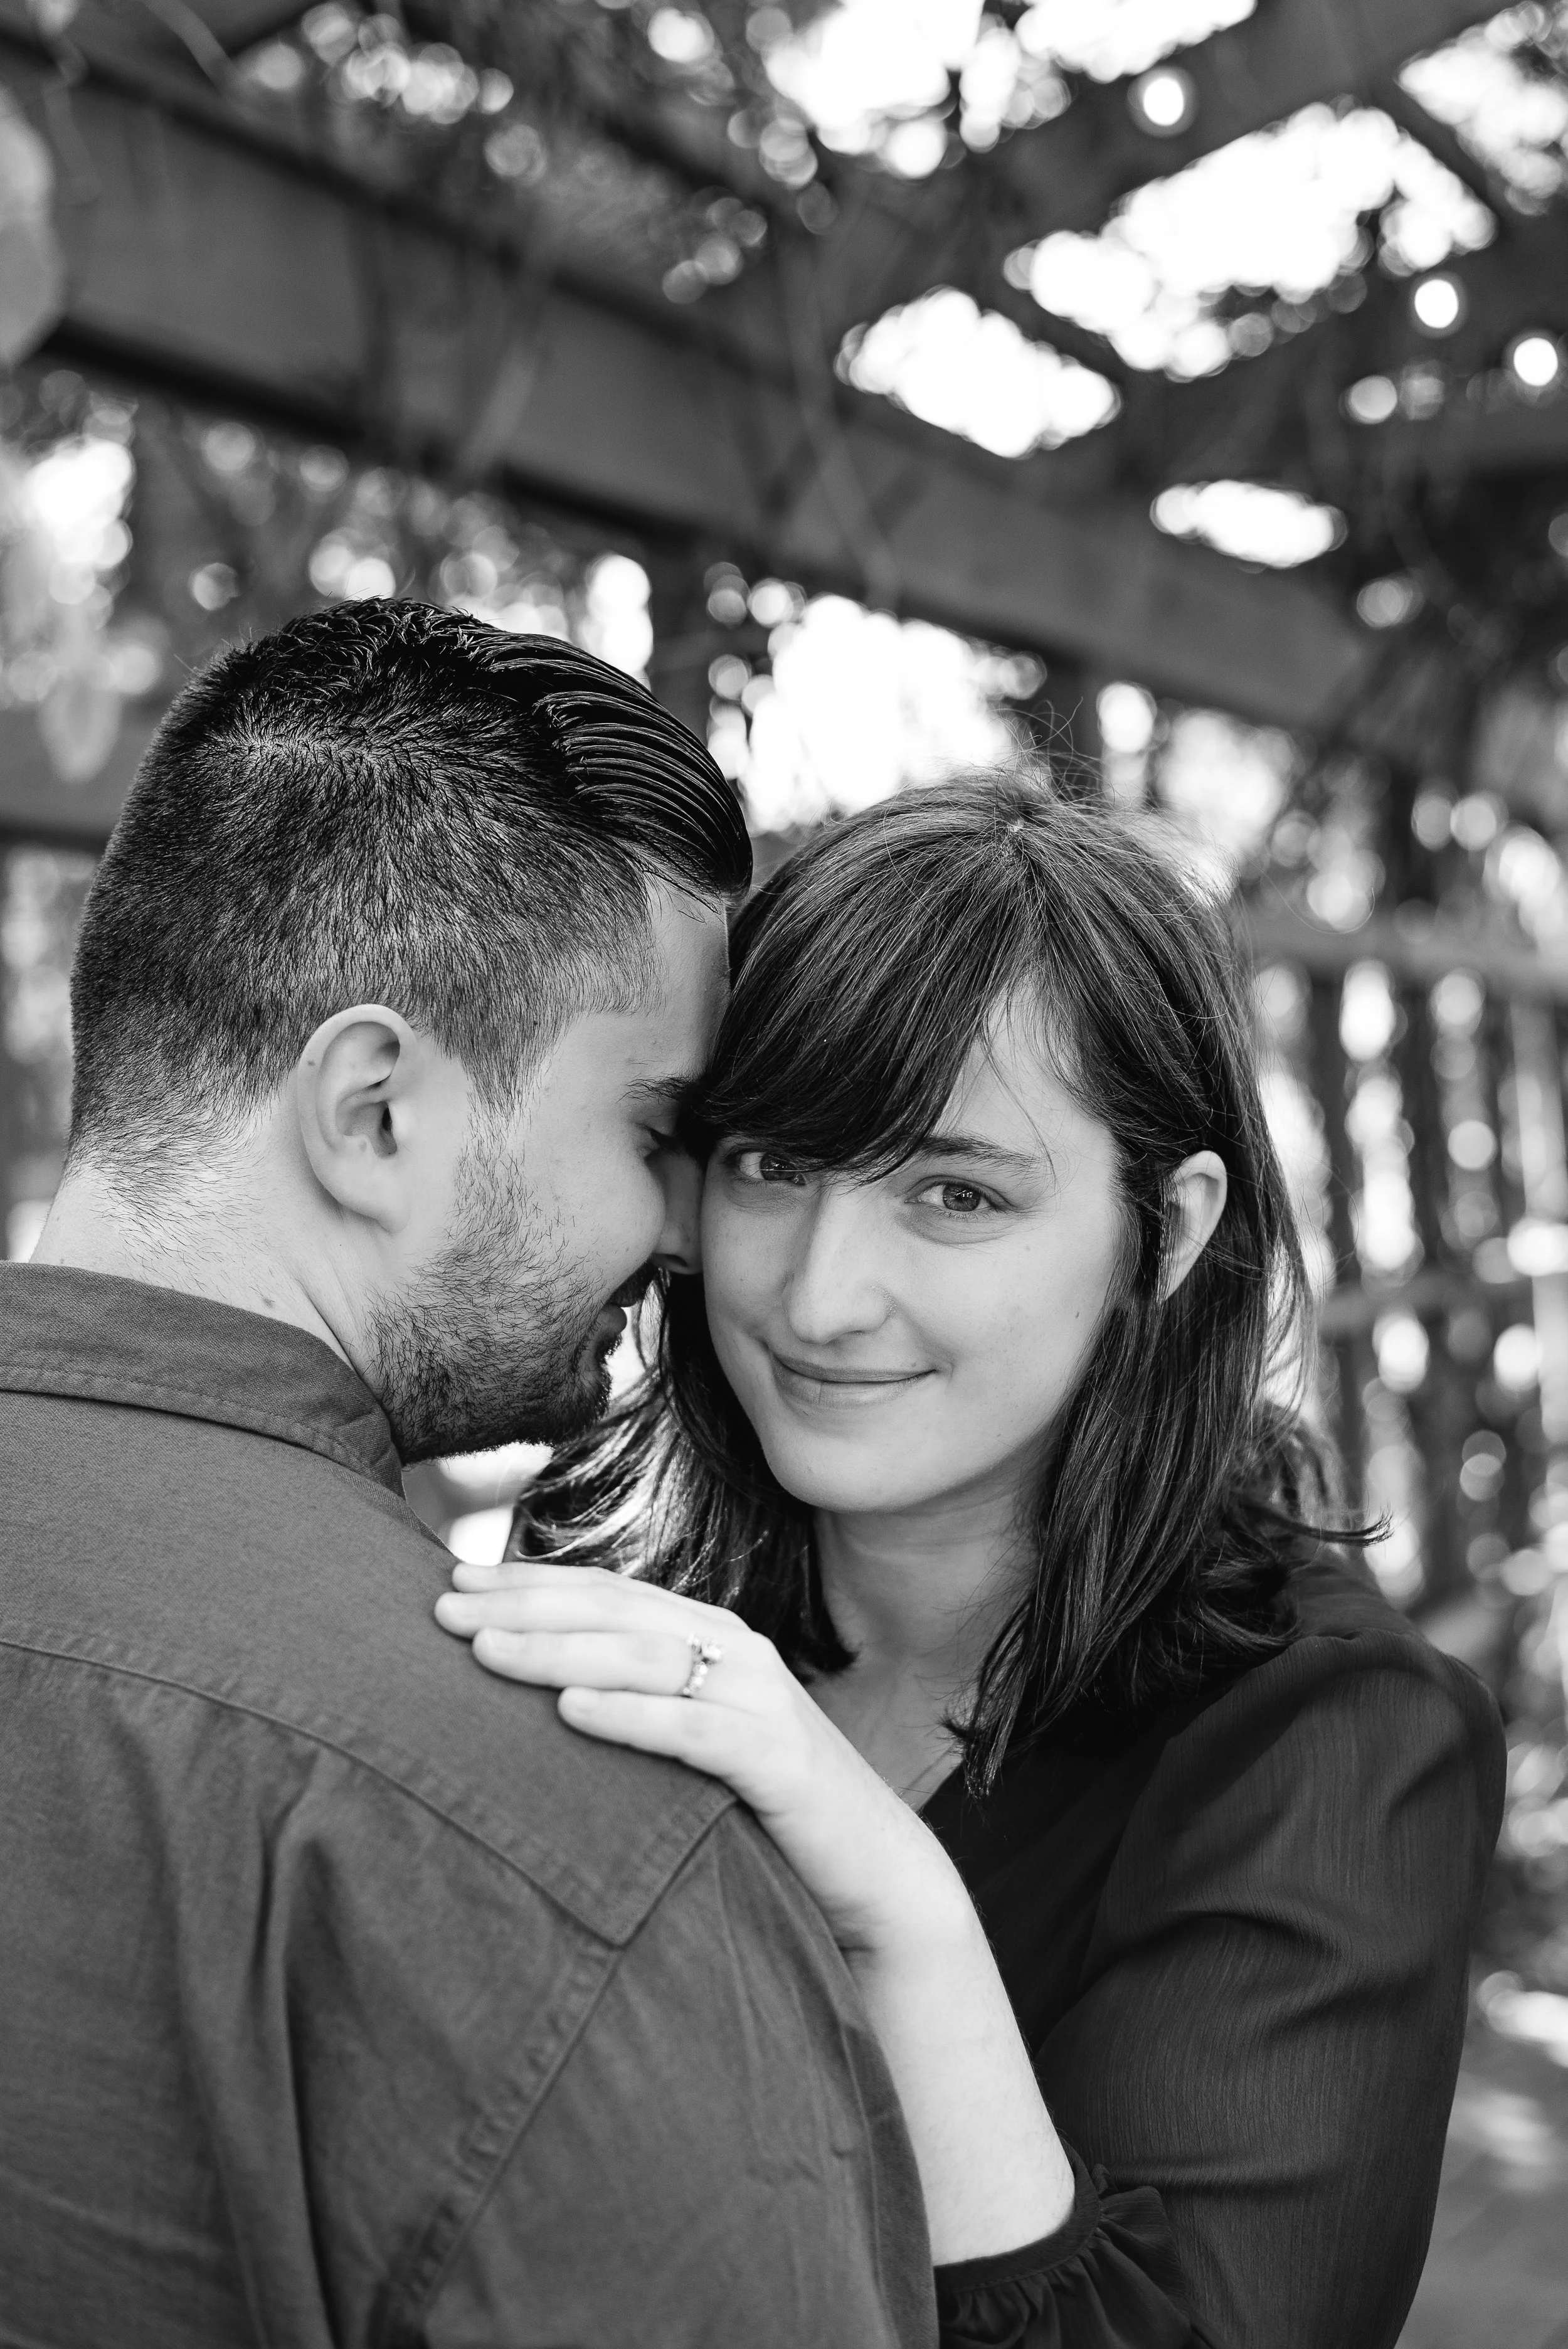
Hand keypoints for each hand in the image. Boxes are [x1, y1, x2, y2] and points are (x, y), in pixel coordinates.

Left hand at [435, 1561, 970, 1959]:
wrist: (876, 1876)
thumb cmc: (766, 1813)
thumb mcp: (692, 1745)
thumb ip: (636, 1706)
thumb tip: (534, 1698)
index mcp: (711, 1637)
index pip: (605, 1593)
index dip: (528, 1582)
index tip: (451, 1581)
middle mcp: (735, 1651)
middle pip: (614, 1613)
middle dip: (524, 1606)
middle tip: (442, 1610)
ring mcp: (761, 1698)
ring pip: (646, 1658)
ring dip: (560, 1651)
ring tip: (486, 1654)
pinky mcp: (780, 1758)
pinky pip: (694, 1729)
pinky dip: (631, 1715)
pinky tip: (571, 1712)